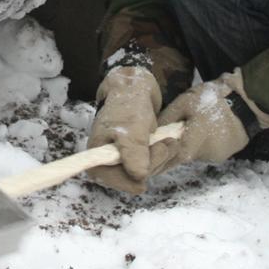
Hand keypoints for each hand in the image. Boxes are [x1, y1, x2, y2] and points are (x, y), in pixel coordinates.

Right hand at [85, 65, 162, 194]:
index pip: (114, 180)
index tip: (148, 174)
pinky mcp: (135, 156)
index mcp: (97, 157)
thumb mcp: (132, 126)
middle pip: (133, 177)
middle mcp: (107, 163)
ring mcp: (122, 160)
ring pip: (145, 172)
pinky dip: (161, 155)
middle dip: (154, 163)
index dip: (132, 180)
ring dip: (161, 158)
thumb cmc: (127, 104)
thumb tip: (138, 176)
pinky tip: (168, 143)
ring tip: (171, 141)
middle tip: (168, 144)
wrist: (133, 88)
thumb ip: (134, 151)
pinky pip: (150, 165)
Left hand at [149, 71, 254, 173]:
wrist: (249, 103)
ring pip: (194, 152)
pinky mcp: (225, 153)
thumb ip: (167, 119)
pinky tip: (207, 127)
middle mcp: (201, 157)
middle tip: (172, 131)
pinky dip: (203, 141)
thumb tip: (152, 131)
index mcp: (188, 147)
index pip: (165, 162)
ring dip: (190, 143)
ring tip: (194, 125)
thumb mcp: (185, 102)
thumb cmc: (214, 100)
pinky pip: (207, 149)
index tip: (147, 155)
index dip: (155, 159)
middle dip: (173, 147)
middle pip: (180, 157)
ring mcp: (215, 157)